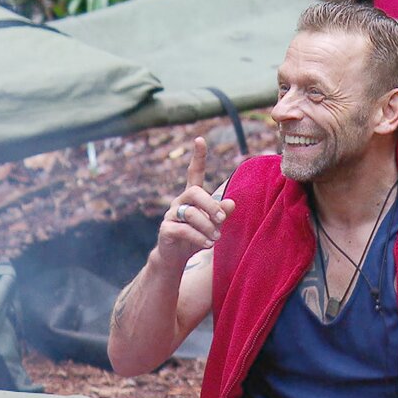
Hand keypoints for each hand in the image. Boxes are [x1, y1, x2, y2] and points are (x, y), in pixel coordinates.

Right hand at [156, 137, 235, 269]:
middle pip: (194, 192)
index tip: (200, 139)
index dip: (198, 157)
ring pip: (191, 214)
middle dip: (211, 205)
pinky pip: (183, 229)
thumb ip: (221, 213)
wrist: (175, 257)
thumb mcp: (213, 225)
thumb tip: (232, 203)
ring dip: (208, 227)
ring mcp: (171, 214)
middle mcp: (180, 201)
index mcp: (192, 197)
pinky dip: (198, 238)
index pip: (194, 172)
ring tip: (216, 238)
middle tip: (222, 219)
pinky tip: (208, 244)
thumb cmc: (197, 236)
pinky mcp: (166, 229)